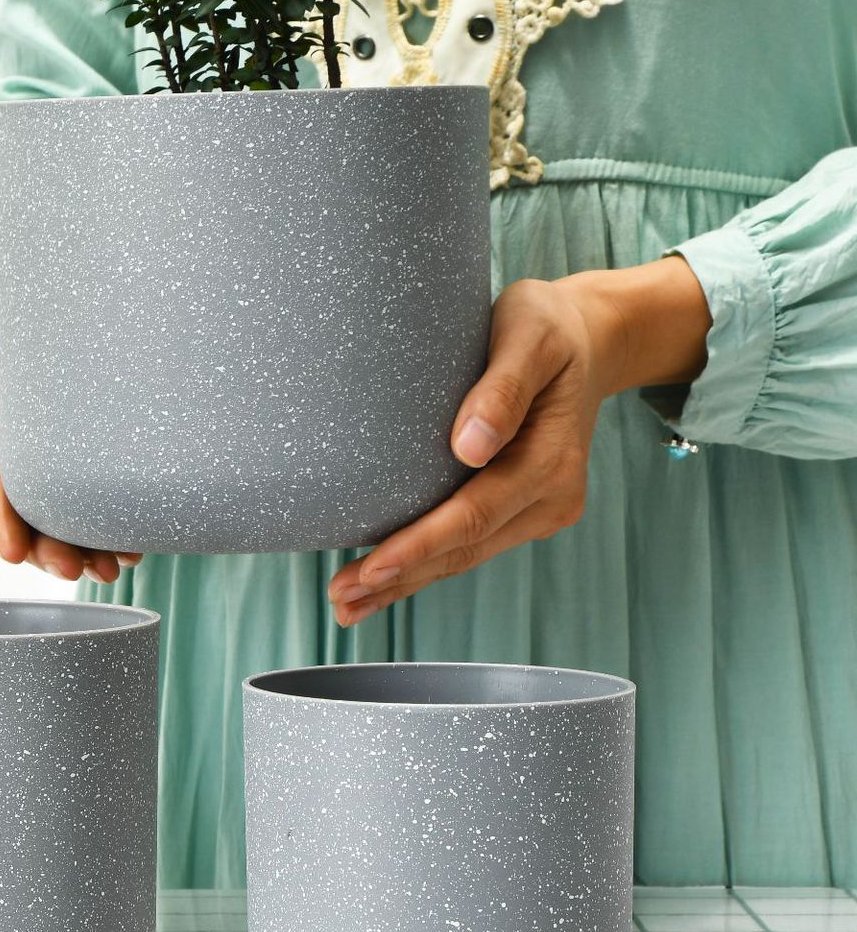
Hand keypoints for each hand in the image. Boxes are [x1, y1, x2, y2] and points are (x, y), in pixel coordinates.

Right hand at [0, 310, 135, 583]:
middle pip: (20, 508)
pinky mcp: (79, 456)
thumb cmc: (31, 312)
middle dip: (43, 547)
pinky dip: (105, 529)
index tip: (13, 553)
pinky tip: (130, 548)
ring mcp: (46, 455)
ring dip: (77, 549)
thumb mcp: (4, 329)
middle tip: (72, 569)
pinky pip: (86, 501)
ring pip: (54, 515)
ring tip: (109, 568)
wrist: (73, 298)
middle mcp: (10, 446)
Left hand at [328, 257, 710, 626]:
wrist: (589, 337)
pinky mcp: (521, 507)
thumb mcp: (529, 335)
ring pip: (465, 555)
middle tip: (341, 601)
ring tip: (348, 605)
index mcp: (551, 461)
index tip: (371, 569)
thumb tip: (468, 447)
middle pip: (465, 549)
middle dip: (401, 577)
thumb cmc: (547, 326)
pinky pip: (469, 540)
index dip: (419, 546)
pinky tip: (383, 580)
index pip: (474, 515)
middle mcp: (551, 496)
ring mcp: (539, 508)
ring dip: (407, 582)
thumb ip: (503, 386)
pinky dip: (426, 562)